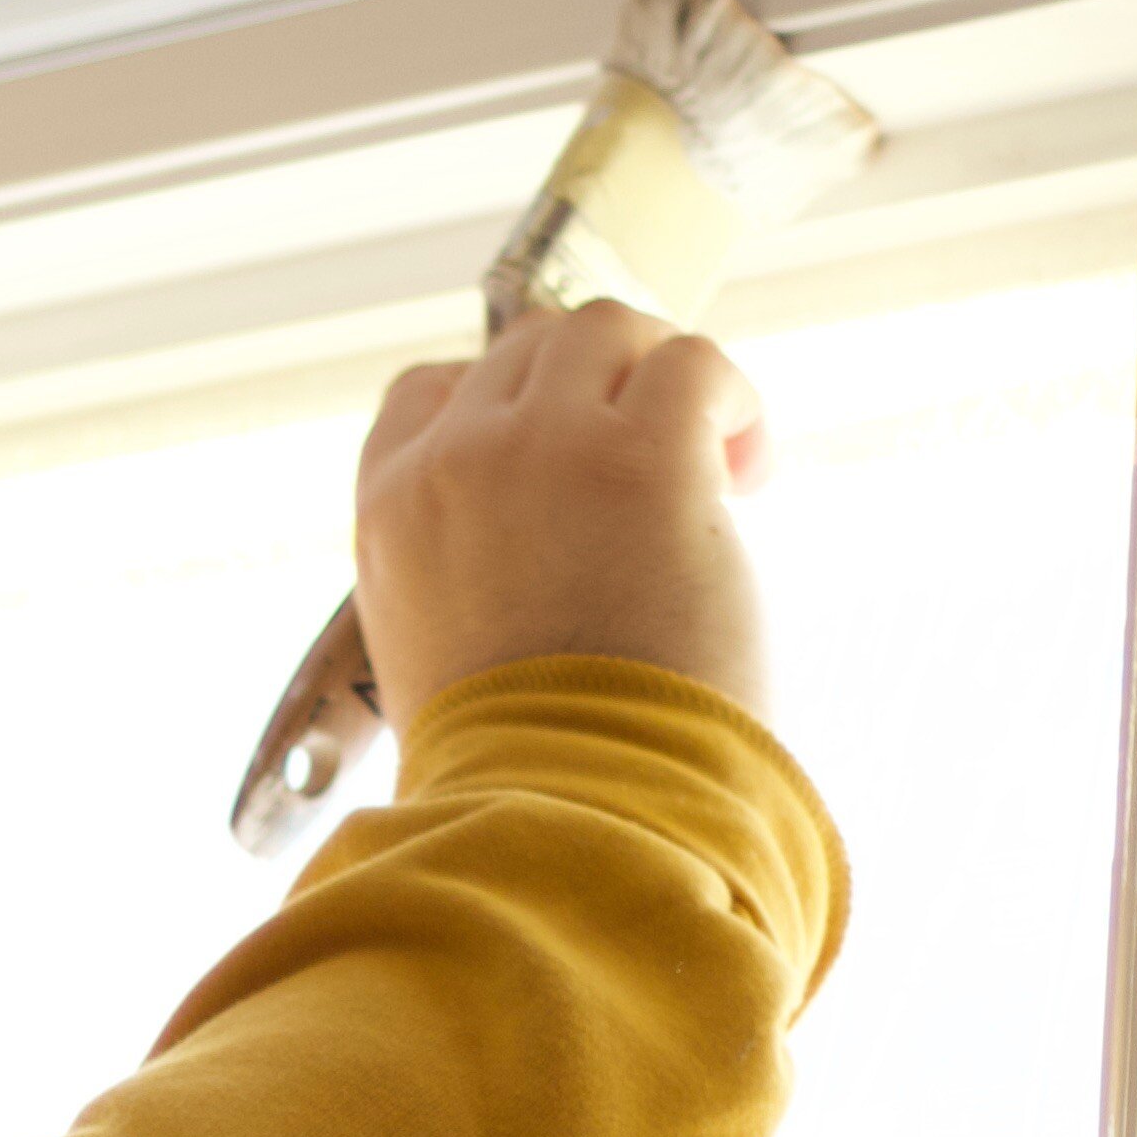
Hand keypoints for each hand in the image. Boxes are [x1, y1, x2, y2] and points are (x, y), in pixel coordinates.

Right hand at [349, 302, 771, 725]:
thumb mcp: (433, 658)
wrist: (564, 806)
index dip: (510, 404)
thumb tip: (537, 559)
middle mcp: (455, 461)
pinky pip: (694, 365)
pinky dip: (732, 402)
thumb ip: (462, 579)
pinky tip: (746, 475)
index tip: (569, 455)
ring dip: (666, 379)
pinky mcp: (642, 455)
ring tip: (711, 467)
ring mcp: (544, 446)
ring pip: (608, 330)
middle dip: (603, 392)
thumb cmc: (520, 767)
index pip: (431, 390)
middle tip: (661, 471)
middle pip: (532, 348)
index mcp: (390, 513)